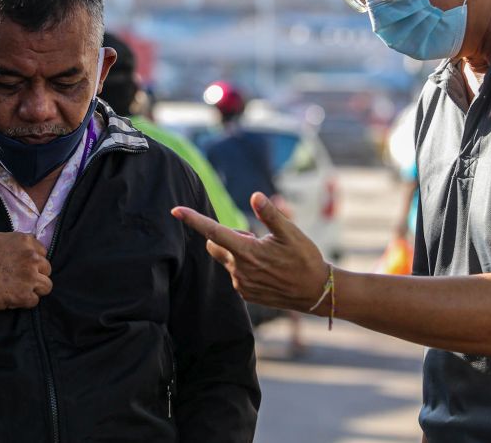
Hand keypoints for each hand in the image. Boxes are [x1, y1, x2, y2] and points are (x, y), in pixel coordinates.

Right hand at [0, 232, 52, 309]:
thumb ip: (15, 242)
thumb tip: (24, 246)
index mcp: (25, 241)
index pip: (42, 252)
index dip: (33, 261)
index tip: (23, 266)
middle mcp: (31, 257)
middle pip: (46, 269)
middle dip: (36, 275)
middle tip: (21, 279)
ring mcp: (30, 277)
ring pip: (46, 286)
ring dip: (35, 289)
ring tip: (21, 290)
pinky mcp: (24, 295)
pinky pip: (35, 301)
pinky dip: (25, 302)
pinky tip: (14, 299)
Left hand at [171, 191, 328, 311]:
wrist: (316, 292)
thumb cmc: (305, 259)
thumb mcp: (291, 233)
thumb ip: (270, 215)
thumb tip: (254, 196)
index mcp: (247, 252)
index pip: (213, 232)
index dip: (194, 220)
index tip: (175, 210)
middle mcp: (239, 270)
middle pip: (215, 245)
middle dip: (227, 236)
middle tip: (256, 237)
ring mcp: (241, 284)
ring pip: (227, 259)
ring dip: (239, 252)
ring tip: (268, 256)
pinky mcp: (246, 293)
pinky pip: (236, 274)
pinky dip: (245, 266)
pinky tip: (268, 269)